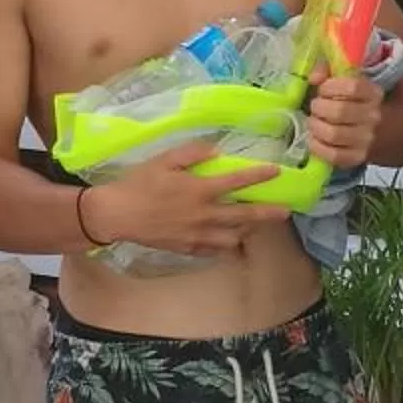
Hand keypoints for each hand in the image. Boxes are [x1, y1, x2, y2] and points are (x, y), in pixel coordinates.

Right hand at [82, 141, 290, 258]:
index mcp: (200, 189)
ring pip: (234, 237)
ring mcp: (198, 235)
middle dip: (268, 213)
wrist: (116, 215)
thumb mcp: (163, 160)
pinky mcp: (188, 248)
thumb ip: (191, 153)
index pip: (238, 181)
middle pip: (245, 215)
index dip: (259, 176)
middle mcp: (205, 214)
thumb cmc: (139, 184)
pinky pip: (215, 251)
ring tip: (254, 226)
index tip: (276, 172)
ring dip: (247, 231)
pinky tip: (229, 241)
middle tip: (285, 212)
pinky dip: (225, 246)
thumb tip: (216, 151)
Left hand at [304, 69, 382, 172]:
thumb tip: (314, 78)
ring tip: (313, 122)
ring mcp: (367, 140)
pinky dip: (317, 146)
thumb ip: (326, 70)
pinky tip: (314, 138)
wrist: (373, 128)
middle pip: (340, 111)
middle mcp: (374, 117)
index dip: (330, 87)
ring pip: (334, 134)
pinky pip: (333, 156)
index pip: (353, 87)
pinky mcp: (357, 158)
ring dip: (316, 126)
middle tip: (314, 107)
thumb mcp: (344, 79)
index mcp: (374, 94)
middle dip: (319, 107)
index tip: (322, 89)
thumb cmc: (351, 100)